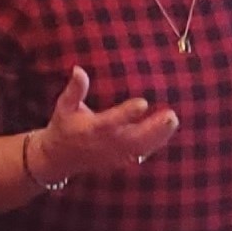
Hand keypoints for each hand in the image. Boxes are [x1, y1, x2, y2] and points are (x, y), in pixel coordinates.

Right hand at [35, 67, 179, 182]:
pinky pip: (140, 154)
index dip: (127, 114)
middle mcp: (105, 144)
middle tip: (171, 115)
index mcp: (92, 128)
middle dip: (153, 128)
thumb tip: (78, 69)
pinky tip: (167, 131)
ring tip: (173, 121)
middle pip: (133, 138)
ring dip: (158, 136)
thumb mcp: (64, 106)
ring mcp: (113, 155)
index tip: (143, 103)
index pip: (111, 122)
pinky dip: (154, 145)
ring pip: (139, 148)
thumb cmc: (63, 127)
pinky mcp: (119, 161)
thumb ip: (75, 89)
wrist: (58, 159)